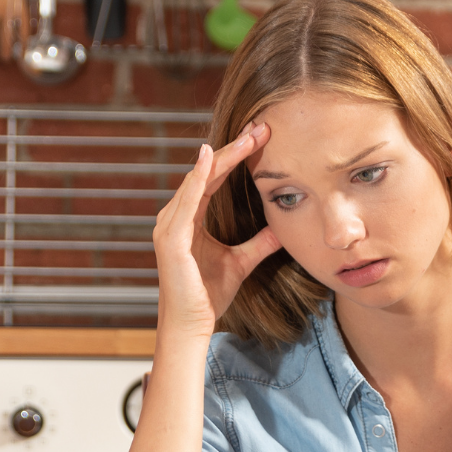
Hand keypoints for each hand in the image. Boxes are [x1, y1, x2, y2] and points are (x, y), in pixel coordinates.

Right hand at [151, 124, 282, 339]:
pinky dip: (196, 179)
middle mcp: (176, 216)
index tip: (260, 137)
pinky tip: (208, 159)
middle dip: (234, 148)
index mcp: (190, 218)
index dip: (236, 156)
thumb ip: (259, 242)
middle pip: (207, 172)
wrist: (192, 324)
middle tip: (261, 127)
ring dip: (222, 156)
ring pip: (198, 180)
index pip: (214, 178)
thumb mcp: (242, 261)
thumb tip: (281, 227)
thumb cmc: (209, 294)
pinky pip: (186, 202)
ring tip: (247, 137)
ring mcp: (170, 226)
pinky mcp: (171, 239)